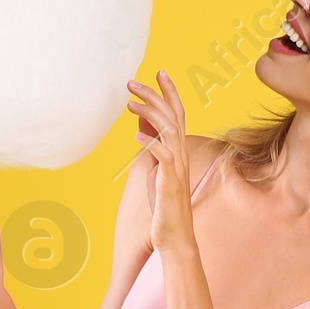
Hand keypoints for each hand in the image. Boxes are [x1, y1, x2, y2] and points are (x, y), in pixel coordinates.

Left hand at [127, 71, 195, 258]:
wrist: (176, 237)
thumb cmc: (165, 206)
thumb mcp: (157, 170)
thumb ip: (153, 147)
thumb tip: (141, 125)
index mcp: (178, 151)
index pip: (177, 114)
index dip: (170, 92)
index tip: (159, 71)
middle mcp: (181, 155)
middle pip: (172, 116)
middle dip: (153, 95)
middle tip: (131, 81)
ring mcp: (177, 169)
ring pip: (168, 131)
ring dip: (149, 113)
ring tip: (128, 103)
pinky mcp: (170, 183)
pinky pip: (163, 157)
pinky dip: (150, 143)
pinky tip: (135, 134)